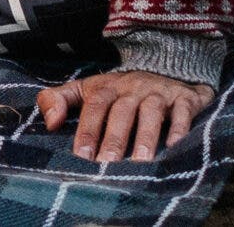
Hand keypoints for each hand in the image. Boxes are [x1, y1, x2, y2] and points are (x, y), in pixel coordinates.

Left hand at [35, 71, 215, 161]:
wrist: (164, 69)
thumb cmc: (118, 91)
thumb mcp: (85, 89)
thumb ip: (58, 100)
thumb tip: (50, 123)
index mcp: (106, 87)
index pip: (94, 106)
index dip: (87, 129)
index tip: (81, 155)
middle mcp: (132, 87)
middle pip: (121, 112)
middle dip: (114, 138)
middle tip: (108, 164)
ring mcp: (158, 92)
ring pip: (151, 111)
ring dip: (146, 136)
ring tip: (140, 162)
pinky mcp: (184, 98)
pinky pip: (183, 112)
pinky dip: (179, 128)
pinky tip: (173, 147)